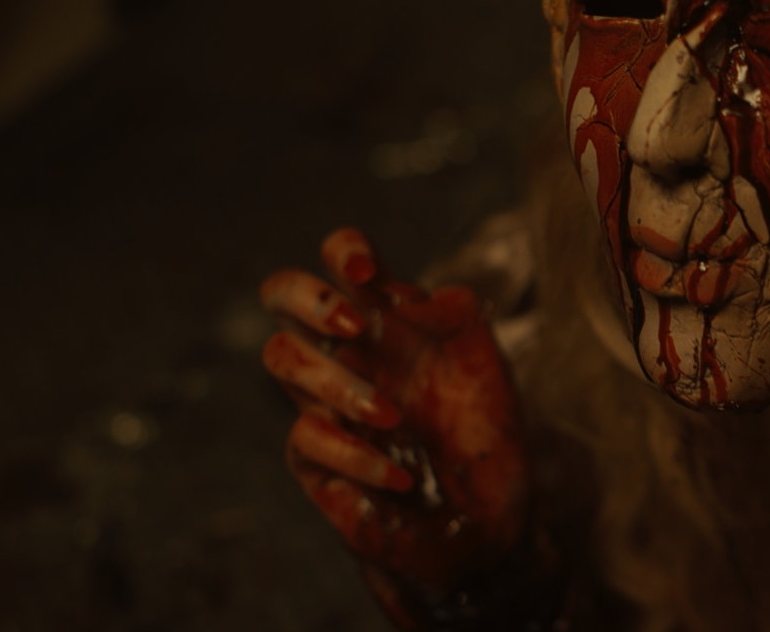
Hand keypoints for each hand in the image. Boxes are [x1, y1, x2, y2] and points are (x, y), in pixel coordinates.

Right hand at [260, 228, 528, 619]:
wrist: (487, 518)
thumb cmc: (483, 433)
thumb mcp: (486, 364)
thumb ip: (456, 315)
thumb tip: (412, 295)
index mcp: (388, 320)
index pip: (342, 261)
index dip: (343, 252)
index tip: (367, 273)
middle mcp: (348, 353)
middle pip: (281, 295)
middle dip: (309, 299)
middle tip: (354, 327)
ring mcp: (325, 403)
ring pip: (282, 359)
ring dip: (339, 384)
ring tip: (393, 417)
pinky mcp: (316, 459)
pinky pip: (307, 439)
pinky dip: (358, 457)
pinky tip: (401, 475)